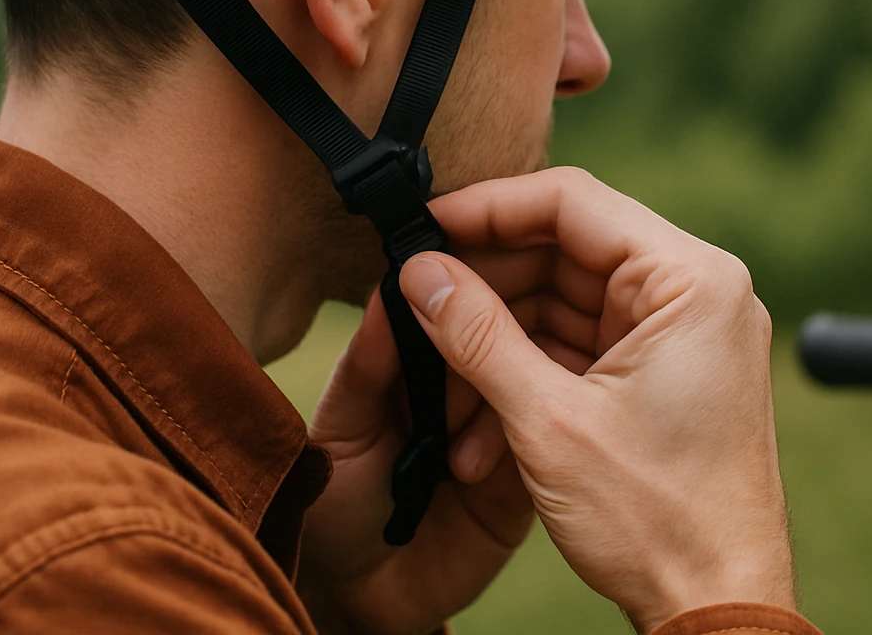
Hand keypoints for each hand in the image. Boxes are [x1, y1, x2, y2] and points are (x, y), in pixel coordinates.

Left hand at [298, 288, 561, 634]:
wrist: (360, 596)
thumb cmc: (334, 503)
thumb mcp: (338, 430)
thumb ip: (365, 366)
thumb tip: (391, 287)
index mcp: (419, 362)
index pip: (450, 305)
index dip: (460, 286)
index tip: (460, 275)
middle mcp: (466, 386)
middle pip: (498, 335)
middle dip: (482, 347)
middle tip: (448, 388)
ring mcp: (501, 429)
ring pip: (523, 383)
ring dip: (490, 404)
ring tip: (446, 455)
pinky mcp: (526, 477)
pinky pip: (537, 442)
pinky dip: (509, 447)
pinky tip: (468, 468)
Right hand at [397, 167, 795, 633]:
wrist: (718, 608)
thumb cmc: (658, 521)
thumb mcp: (548, 420)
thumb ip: (476, 334)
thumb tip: (419, 271)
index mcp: (692, 282)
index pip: (573, 202)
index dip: (488, 208)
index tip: (424, 225)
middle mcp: (696, 293)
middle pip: (565, 250)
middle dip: (485, 283)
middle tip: (416, 299)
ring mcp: (681, 335)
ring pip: (563, 301)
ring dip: (497, 338)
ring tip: (438, 380)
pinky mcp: (663, 374)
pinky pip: (580, 344)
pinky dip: (527, 369)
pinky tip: (476, 415)